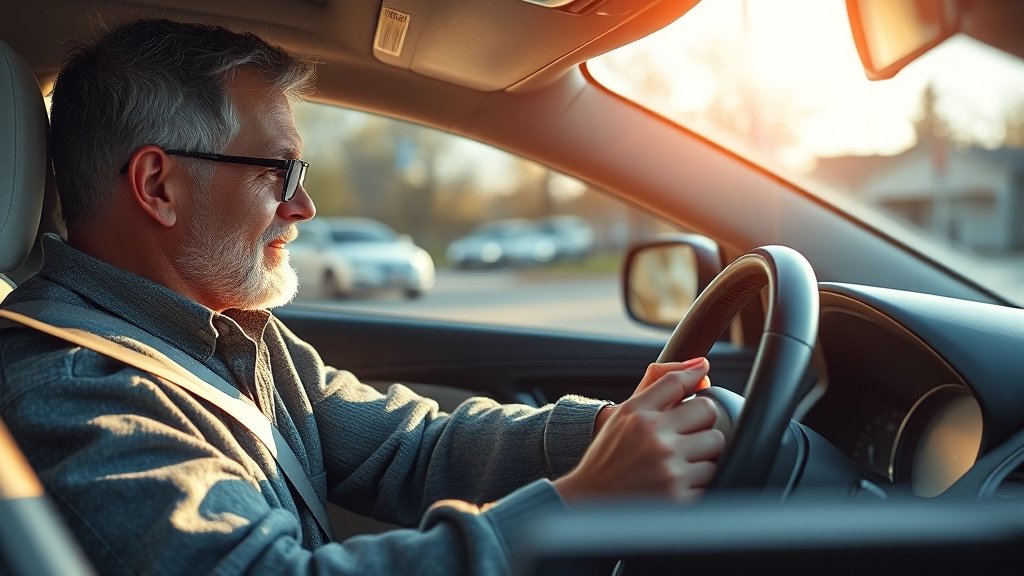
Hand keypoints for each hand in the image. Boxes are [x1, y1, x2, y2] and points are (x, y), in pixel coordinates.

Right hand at [556, 357, 723, 503]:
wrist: (591, 501)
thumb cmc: (611, 455)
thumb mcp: (625, 414)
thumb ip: (661, 385)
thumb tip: (704, 366)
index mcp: (637, 414)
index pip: (678, 382)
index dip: (694, 383)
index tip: (700, 382)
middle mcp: (654, 439)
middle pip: (708, 411)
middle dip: (700, 422)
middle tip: (685, 435)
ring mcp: (669, 470)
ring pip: (716, 447)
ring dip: (703, 455)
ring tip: (680, 463)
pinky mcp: (680, 498)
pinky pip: (712, 479)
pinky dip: (700, 481)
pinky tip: (678, 484)